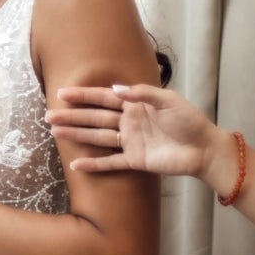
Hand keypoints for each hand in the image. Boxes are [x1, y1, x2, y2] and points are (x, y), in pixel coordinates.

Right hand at [46, 82, 233, 186]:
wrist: (205, 149)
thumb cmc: (190, 120)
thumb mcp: (169, 100)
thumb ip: (143, 94)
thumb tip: (115, 89)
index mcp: (135, 105)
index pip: (103, 98)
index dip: (83, 96)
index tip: (62, 93)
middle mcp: (128, 122)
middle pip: (94, 118)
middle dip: (72, 116)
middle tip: (49, 116)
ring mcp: (130, 142)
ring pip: (98, 138)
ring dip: (77, 136)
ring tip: (55, 133)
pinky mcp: (136, 161)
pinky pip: (111, 162)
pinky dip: (94, 164)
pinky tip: (76, 165)